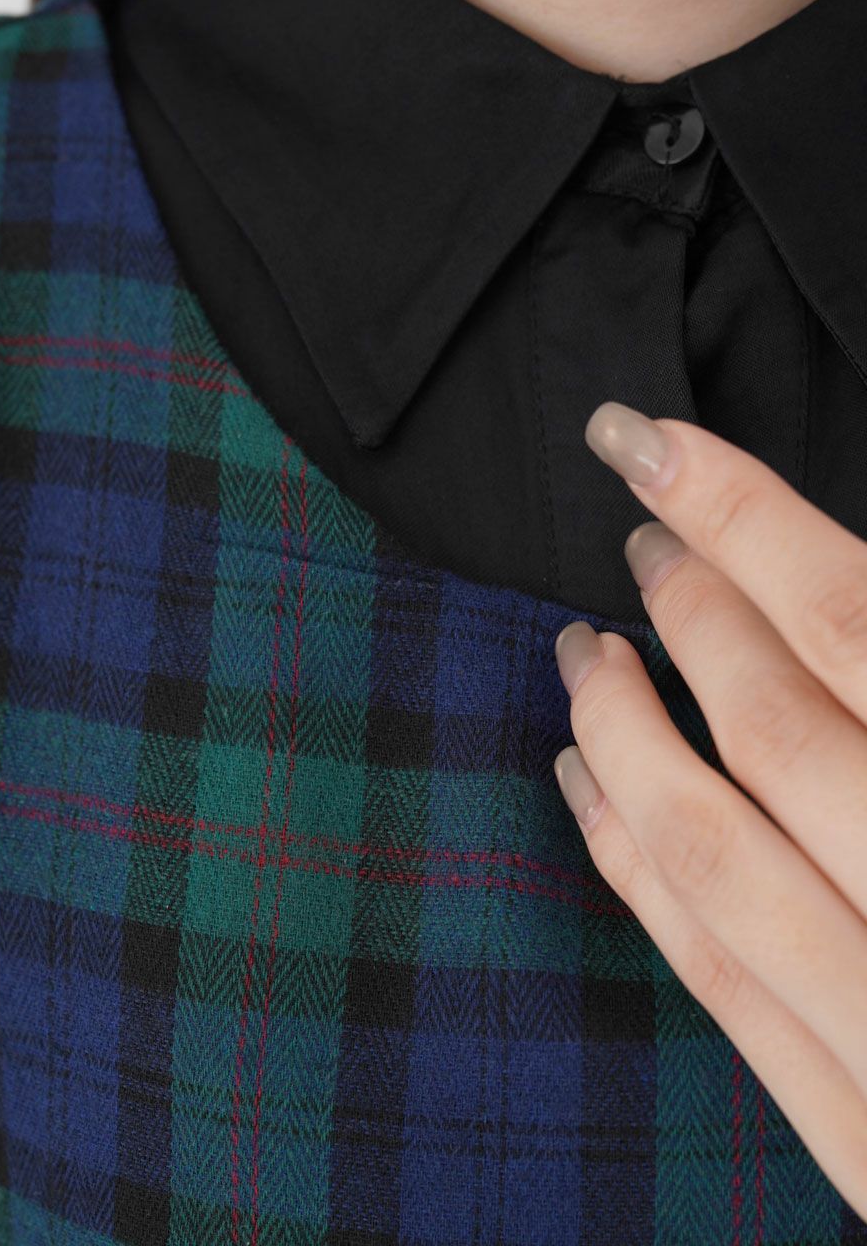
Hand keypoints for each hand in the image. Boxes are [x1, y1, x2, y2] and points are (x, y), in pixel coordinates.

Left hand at [552, 401, 866, 1219]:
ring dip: (627, 733)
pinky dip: (633, 869)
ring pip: (717, 854)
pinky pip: (716, 979)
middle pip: (781, 725)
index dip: (743, 516)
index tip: (647, 441)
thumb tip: (837, 592)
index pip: (864, 624)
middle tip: (641, 542)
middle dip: (693, 614)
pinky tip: (589, 788)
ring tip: (582, 654)